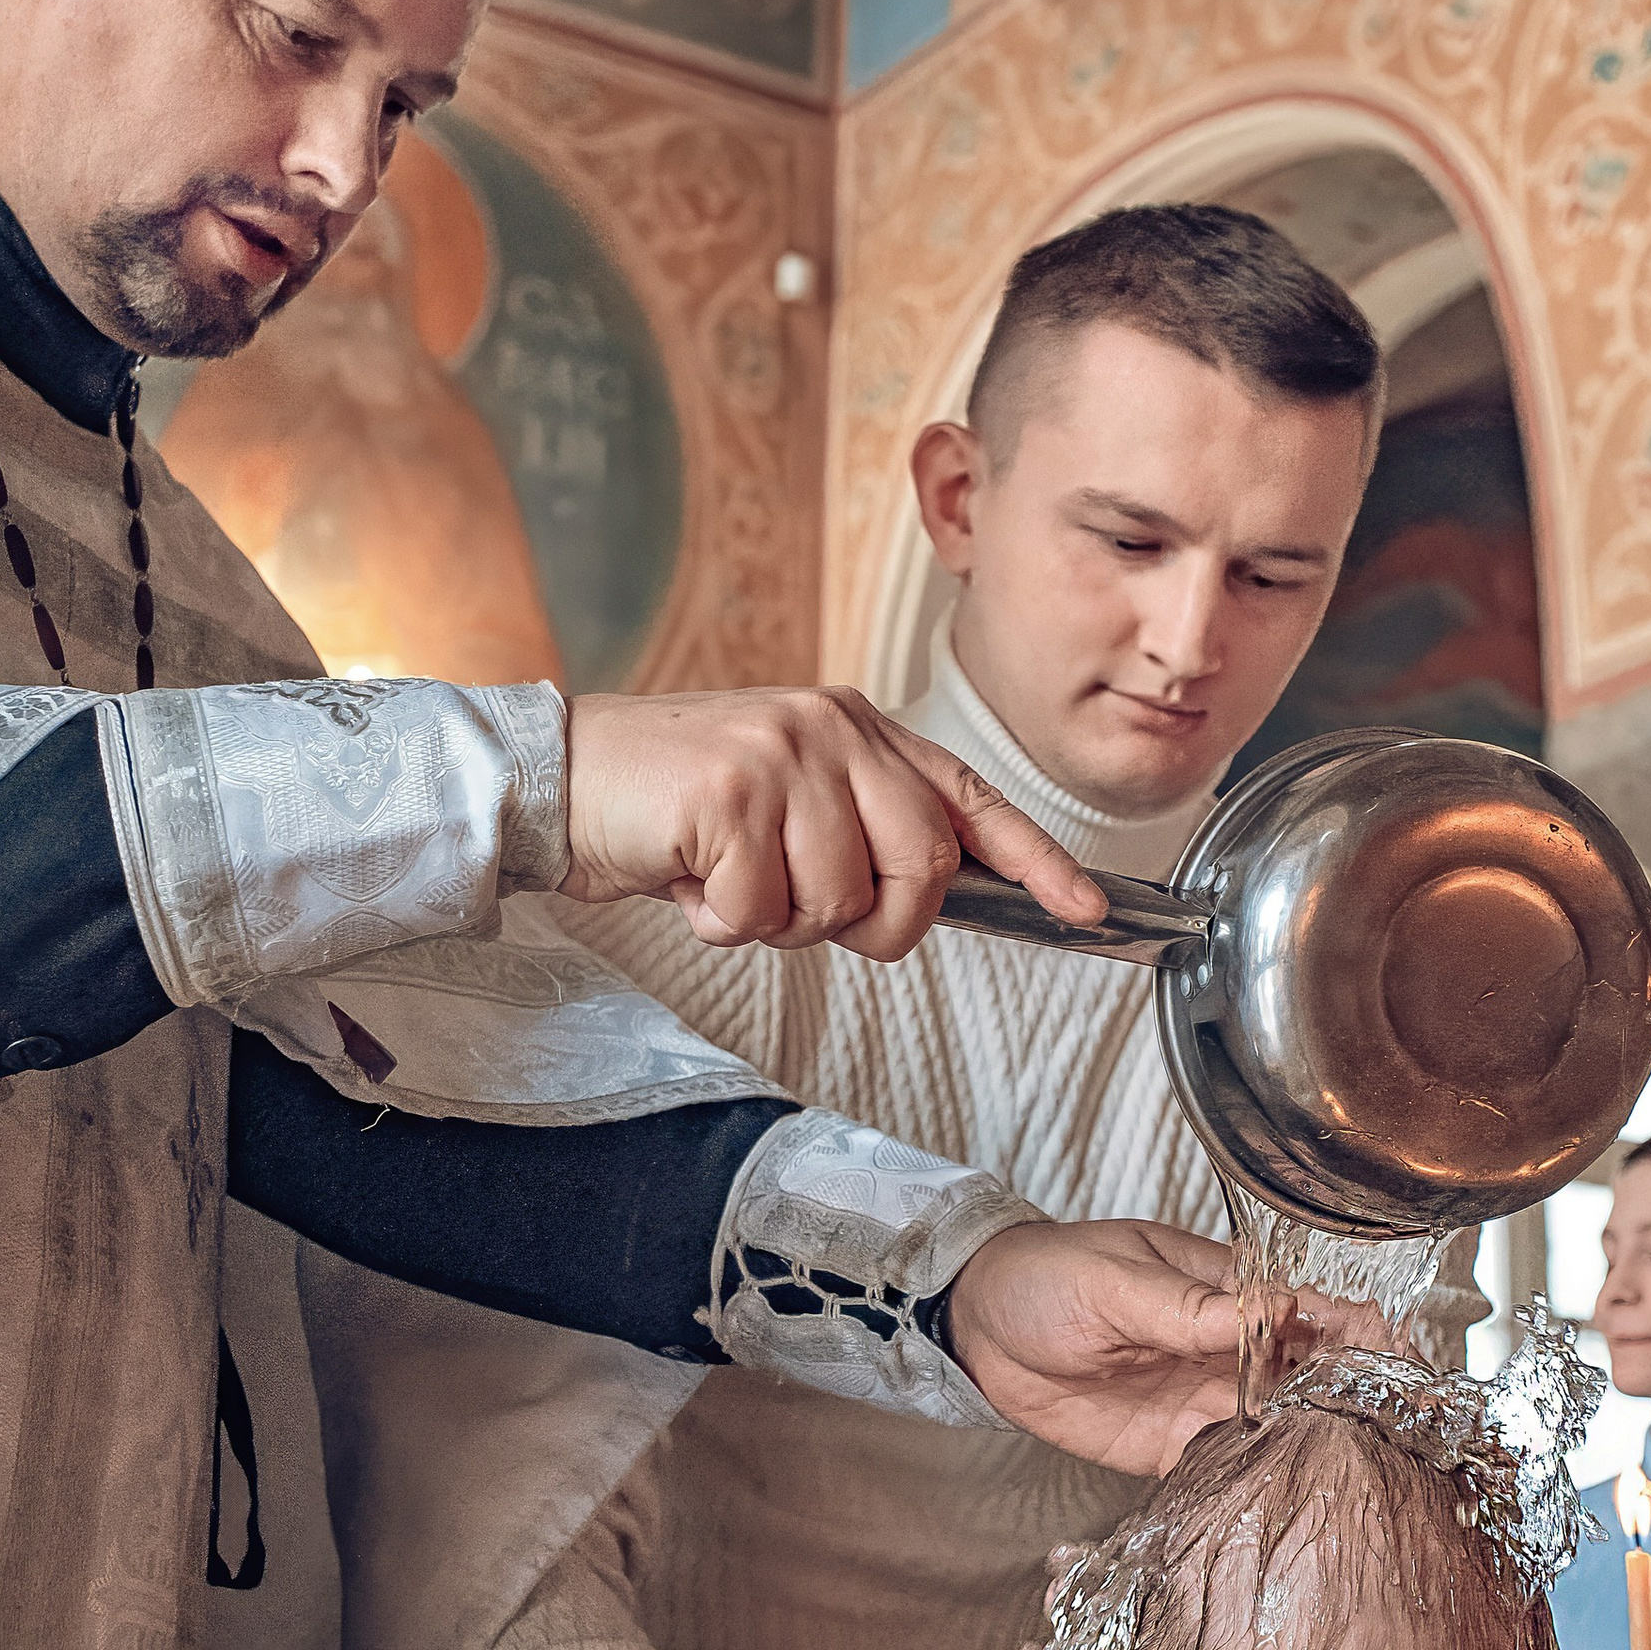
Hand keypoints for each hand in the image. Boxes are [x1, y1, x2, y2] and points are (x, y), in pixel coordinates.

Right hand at [562, 686, 1105, 960]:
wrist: (561, 778)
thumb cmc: (675, 808)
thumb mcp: (784, 806)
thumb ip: (858, 835)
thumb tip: (928, 896)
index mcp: (856, 728)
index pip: (971, 799)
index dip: (1037, 861)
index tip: (1088, 908)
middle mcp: (831, 729)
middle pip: (921, 866)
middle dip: (873, 920)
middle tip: (800, 908)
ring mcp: (783, 754)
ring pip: (841, 899)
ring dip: (781, 921)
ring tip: (728, 878)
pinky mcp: (731, 793)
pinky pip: (765, 909)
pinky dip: (724, 921)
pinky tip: (690, 880)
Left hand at [944, 1218, 1362, 1475]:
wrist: (977, 1331)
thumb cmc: (1044, 1279)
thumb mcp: (1113, 1282)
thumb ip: (1188, 1306)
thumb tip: (1273, 1307)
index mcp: (1222, 1291)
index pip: (1310, 1309)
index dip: (1360, 1334)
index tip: (1398, 1362)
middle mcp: (1225, 1350)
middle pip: (1311, 1375)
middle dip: (1355, 1399)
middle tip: (1397, 1432)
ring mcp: (1202, 1400)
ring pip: (1281, 1427)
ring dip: (1316, 1447)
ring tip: (1360, 1476)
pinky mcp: (1170, 1446)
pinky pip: (1227, 1469)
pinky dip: (1257, 1484)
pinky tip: (1288, 1502)